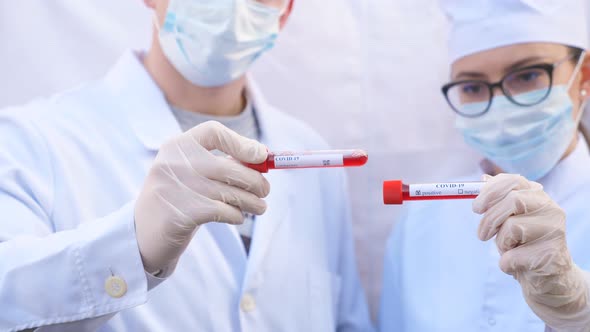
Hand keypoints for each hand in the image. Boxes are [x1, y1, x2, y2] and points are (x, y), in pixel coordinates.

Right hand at [134, 121, 269, 275]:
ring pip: (230, 193)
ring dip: (252, 202)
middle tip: (265, 190)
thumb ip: (223, 162)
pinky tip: (237, 217)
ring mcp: (175, 188)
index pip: (214, 132)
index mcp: (177, 145)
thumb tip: (263, 157)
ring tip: (260, 207)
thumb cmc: (180, 197)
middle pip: (228, 168)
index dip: (242, 143)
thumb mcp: (195, 172)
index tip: (261, 156)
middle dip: (255, 181)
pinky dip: (236, 215)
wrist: (143, 232)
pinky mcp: (181, 213)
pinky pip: (223, 211)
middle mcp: (174, 163)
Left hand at [473, 174, 589, 329]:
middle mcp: (550, 209)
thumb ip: (498, 201)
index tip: (476, 208)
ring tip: (509, 250)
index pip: (514, 181)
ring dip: (500, 243)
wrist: (547, 280)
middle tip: (481, 235)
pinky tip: (516, 265)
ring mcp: (554, 231)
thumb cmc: (523, 245)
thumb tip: (482, 179)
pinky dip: (506, 262)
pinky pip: (514, 255)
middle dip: (490, 219)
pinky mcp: (552, 254)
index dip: (490, 191)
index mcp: (538, 196)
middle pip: (513, 200)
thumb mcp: (508, 220)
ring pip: (512, 227)